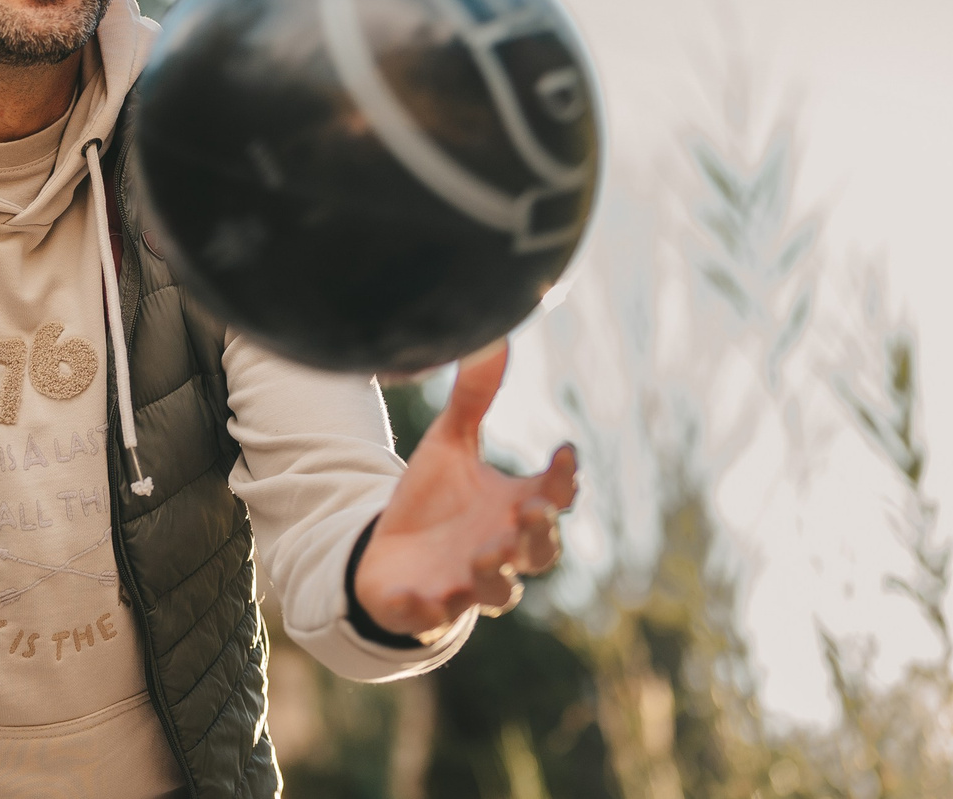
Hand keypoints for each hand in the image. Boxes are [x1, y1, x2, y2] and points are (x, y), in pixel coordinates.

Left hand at [353, 342, 576, 636]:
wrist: (389, 553)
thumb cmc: (433, 500)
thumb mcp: (450, 443)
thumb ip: (473, 400)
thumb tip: (493, 336)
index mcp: (512, 510)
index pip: (553, 497)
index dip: (562, 479)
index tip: (562, 451)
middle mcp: (500, 551)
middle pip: (537, 552)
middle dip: (538, 535)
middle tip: (531, 511)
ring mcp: (465, 585)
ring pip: (498, 593)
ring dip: (495, 577)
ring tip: (485, 555)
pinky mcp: (424, 607)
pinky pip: (430, 617)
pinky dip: (426, 611)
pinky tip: (419, 597)